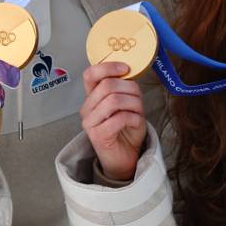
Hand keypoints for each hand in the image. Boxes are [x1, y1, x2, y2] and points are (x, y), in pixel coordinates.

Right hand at [80, 62, 147, 181]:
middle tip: (138, 99)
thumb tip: (130, 72)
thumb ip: (125, 89)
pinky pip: (120, 118)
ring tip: (138, 112)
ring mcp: (90, 122)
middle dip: (130, 89)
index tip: (126, 68)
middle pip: (107, 85)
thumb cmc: (126, 131)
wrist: (125, 159)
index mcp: (92, 97)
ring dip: (134, 104)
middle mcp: (87, 108)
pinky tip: (136, 123)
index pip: (91, 74)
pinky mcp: (98, 135)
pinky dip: (134, 118)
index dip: (109, 66)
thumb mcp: (127, 104)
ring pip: (114, 100)